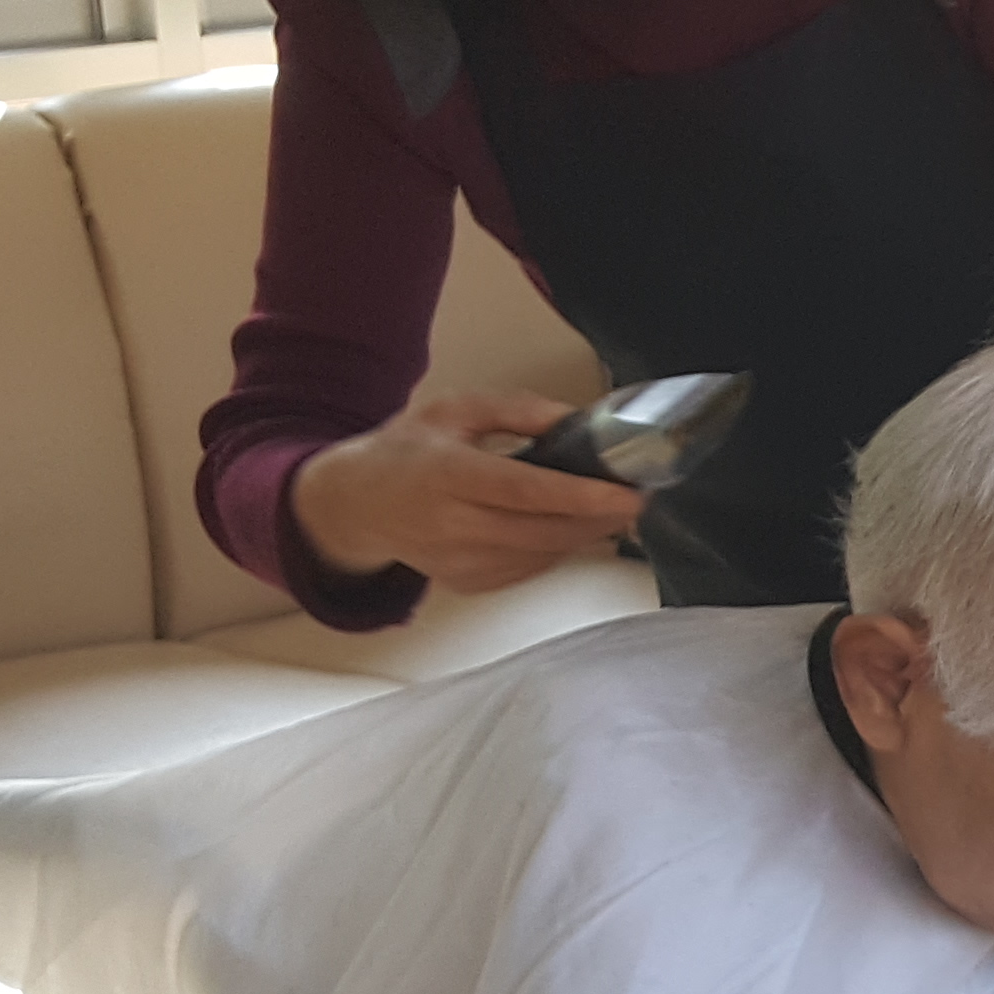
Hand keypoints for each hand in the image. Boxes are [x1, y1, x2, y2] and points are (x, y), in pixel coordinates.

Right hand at [286, 391, 645, 592]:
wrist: (356, 505)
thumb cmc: (408, 451)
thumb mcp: (455, 411)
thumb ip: (518, 411)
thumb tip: (576, 420)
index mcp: (447, 473)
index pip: (525, 492)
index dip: (581, 496)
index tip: (626, 494)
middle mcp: (451, 524)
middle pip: (543, 531)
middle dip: (599, 519)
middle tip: (637, 500)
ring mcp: (457, 561)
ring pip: (541, 555)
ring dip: (583, 535)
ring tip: (611, 510)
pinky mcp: (466, 582)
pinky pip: (526, 569)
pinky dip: (554, 549)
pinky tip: (567, 527)